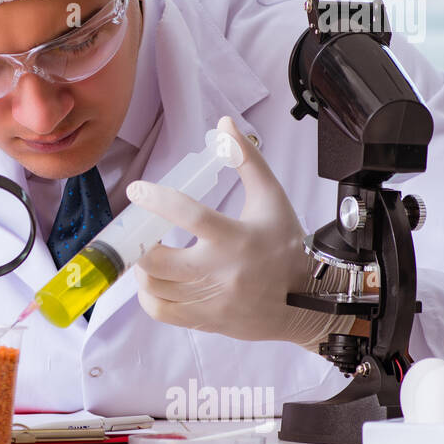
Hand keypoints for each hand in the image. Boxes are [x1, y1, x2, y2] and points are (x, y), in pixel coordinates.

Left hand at [126, 116, 352, 348]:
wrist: (307, 302)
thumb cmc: (286, 246)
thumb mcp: (271, 198)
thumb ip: (246, 160)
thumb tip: (224, 124)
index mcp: (236, 238)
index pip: (190, 216)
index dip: (159, 200)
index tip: (137, 189)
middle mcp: (220, 272)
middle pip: (158, 262)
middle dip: (140, 243)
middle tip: (140, 231)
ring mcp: (210, 300)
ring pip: (154, 288)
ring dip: (140, 269)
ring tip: (147, 253)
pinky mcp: (205, 319)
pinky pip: (160, 312)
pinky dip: (147, 296)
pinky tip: (154, 280)